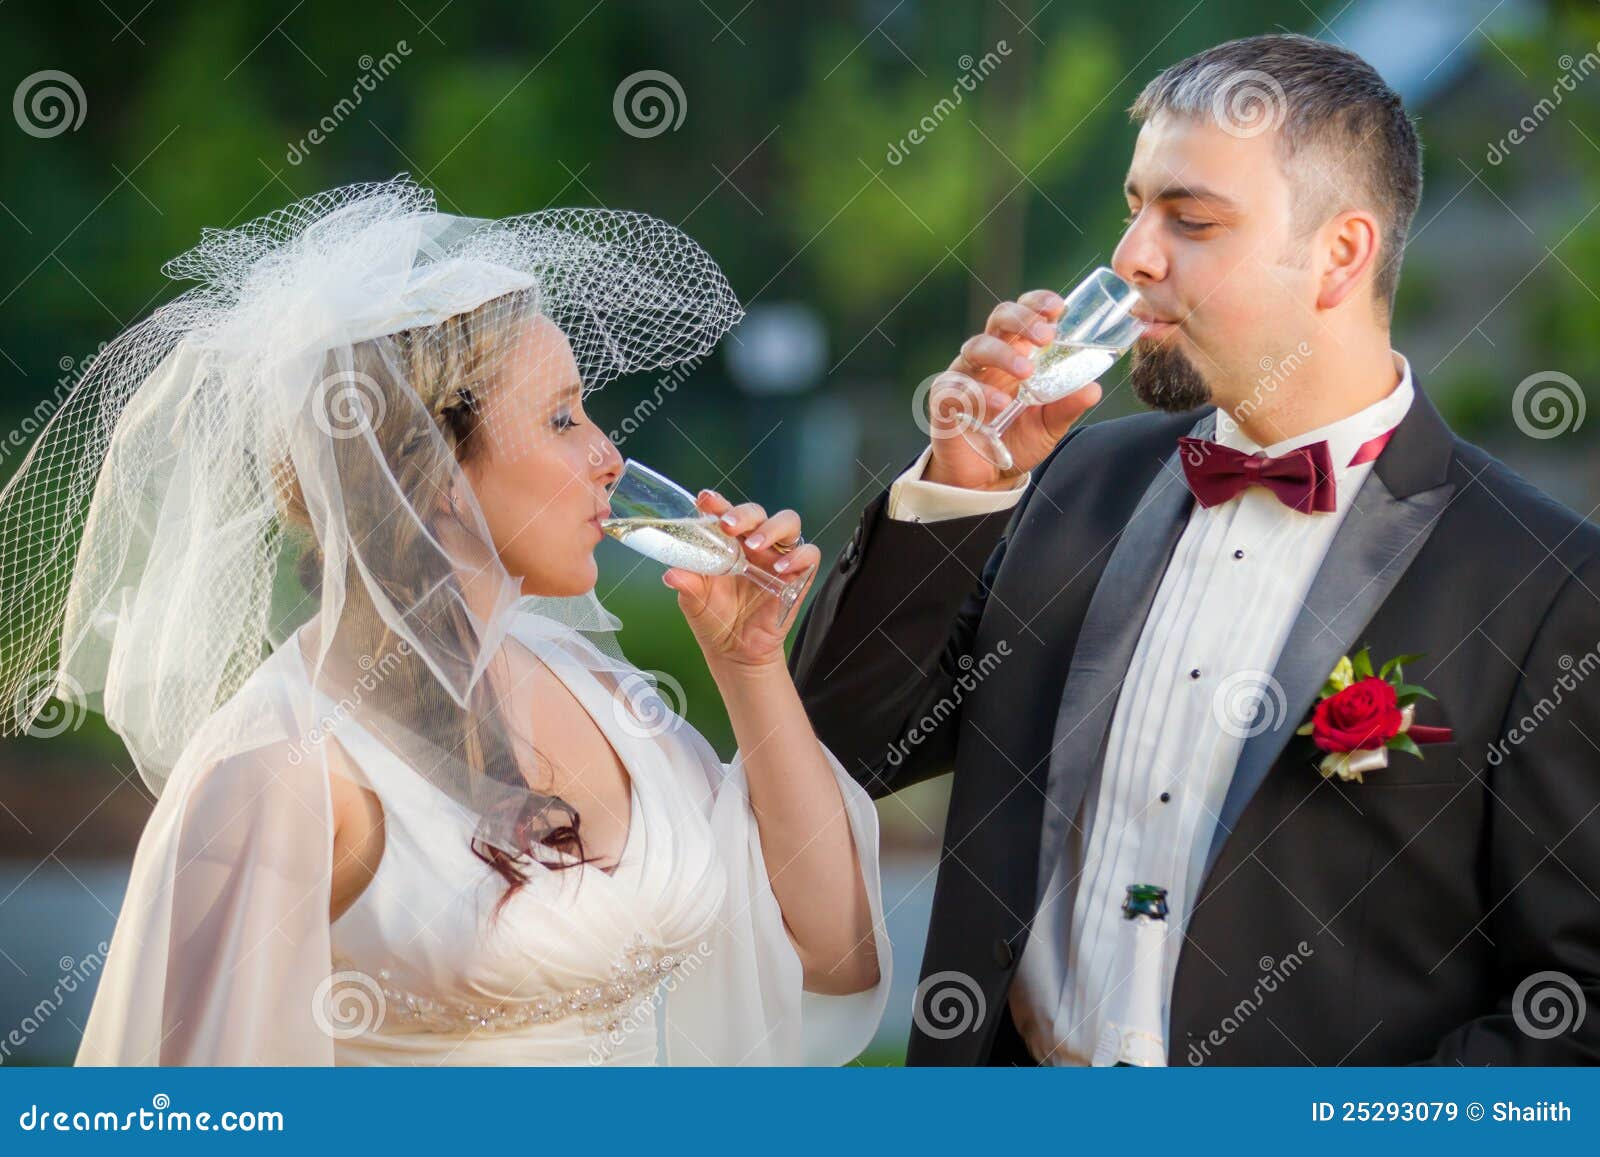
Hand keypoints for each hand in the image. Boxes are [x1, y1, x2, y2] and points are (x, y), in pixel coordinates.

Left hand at [662, 490, 823, 673]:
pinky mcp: (798, 575)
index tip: (704, 500)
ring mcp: (778, 557)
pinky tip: (779, 567)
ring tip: (754, 545)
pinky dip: (798, 556)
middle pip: (758, 513)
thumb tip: (671, 572)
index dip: (717, 503)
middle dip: (743, 514)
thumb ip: (687, 583)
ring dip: (771, 529)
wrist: (735, 652)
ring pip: (788, 523)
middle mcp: (754, 544)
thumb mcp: (695, 601)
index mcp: (728, 543)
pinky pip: (809, 554)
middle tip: (728, 526)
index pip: (725, 513)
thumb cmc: (715, 619)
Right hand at [925, 288, 1102, 489]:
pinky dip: (979, 393)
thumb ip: (1067, 405)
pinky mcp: (945, 400)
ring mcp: (965, 375)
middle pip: (999, 318)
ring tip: (1026, 372)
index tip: (1059, 309)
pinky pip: (956, 387)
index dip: (1038, 303)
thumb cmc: (1017, 439)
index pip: (1024, 312)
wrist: (986, 477)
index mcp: (1017, 352)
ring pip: (976, 347)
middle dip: (1022, 320)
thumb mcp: (1050, 424)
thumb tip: (1094, 388)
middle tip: (1046, 337)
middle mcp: (990, 357)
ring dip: (1003, 354)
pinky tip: (1000, 404)